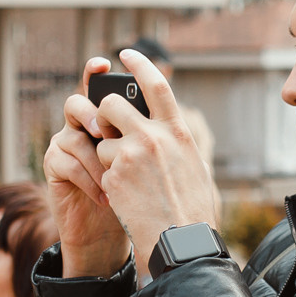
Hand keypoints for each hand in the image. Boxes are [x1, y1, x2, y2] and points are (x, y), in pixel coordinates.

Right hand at [44, 58, 132, 277]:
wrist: (109, 233)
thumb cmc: (133, 194)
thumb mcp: (147, 163)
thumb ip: (150, 139)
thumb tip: (171, 119)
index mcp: (106, 118)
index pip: (98, 86)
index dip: (95, 72)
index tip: (104, 63)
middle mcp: (81, 125)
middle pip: (78, 103)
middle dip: (92, 114)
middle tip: (103, 131)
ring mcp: (65, 144)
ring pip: (73, 135)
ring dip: (97, 159)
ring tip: (114, 182)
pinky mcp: (54, 166)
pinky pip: (66, 162)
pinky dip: (89, 180)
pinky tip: (104, 197)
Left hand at [71, 49, 217, 281]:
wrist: (180, 242)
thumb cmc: (193, 211)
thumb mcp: (194, 167)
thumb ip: (176, 144)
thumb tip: (167, 133)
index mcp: (178, 132)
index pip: (155, 83)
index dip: (138, 64)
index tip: (124, 55)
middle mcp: (154, 136)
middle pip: (113, 104)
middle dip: (104, 112)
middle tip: (105, 125)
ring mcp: (131, 154)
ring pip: (102, 138)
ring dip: (107, 154)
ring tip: (126, 179)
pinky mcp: (113, 175)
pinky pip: (100, 166)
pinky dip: (107, 180)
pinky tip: (124, 197)